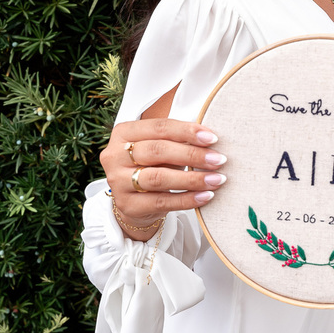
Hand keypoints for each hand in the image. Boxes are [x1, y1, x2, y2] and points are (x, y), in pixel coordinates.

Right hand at [101, 118, 228, 238]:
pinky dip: (187, 199)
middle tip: (219, 159)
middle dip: (192, 155)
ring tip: (217, 179)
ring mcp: (118, 182)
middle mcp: (115, 156)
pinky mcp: (128, 205)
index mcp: (123, 133)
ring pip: (159, 178)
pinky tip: (206, 196)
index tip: (212, 138)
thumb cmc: (152, 165)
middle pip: (158, 151)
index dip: (187, 131)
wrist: (135, 201)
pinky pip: (162, 202)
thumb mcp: (159, 147)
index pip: (159, 127)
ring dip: (192, 178)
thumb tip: (211, 138)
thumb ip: (178, 139)